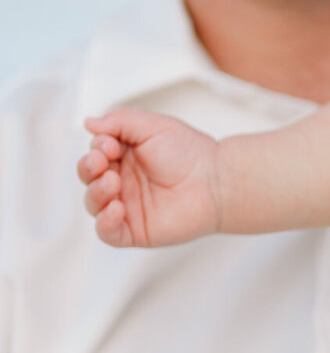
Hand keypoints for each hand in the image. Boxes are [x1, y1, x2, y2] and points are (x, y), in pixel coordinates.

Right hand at [78, 109, 221, 247]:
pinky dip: (104, 222)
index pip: (95, 153)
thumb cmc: (191, 152)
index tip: (109, 144)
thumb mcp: (153, 125)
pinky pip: (108, 232)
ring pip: (94, 204)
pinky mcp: (135, 229)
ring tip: (112, 181)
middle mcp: (123, 181)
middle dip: (88, 168)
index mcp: (124, 156)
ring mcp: (127, 206)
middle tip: (102, 161)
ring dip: (95, 192)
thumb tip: (89, 122)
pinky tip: (115, 208)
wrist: (217, 180)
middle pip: (89, 177)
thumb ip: (120, 120)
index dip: (96, 148)